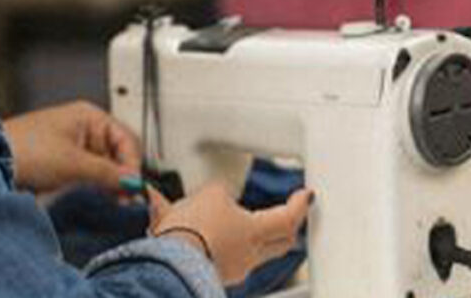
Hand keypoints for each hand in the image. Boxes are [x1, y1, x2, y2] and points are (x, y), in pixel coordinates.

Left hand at [3, 101, 140, 193]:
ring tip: (114, 200)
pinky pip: (91, 175)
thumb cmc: (24, 150)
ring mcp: (74, 147)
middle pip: (118, 154)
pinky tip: (100, 198)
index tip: (134, 187)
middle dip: (123, 176)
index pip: (126, 140)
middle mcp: (84, 129)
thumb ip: (109, 173)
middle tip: (126, 197)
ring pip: (106, 167)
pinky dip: (97, 186)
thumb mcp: (74, 163)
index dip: (132, 165)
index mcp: (90, 117)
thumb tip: (135, 182)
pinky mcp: (64, 165)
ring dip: (111, 184)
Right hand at [148, 183, 311, 284]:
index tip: (306, 195)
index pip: (290, 218)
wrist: (164, 265)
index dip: (300, 204)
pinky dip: (216, 242)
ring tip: (222, 217)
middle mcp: (249, 256)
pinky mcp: (210, 276)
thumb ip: (221, 194)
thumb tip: (219, 197)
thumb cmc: (190, 232)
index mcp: (256, 232)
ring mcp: (231, 270)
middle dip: (285, 226)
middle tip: (286, 213)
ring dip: (245, 233)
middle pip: (280, 241)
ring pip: (250, 249)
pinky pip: (222, 256)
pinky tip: (194, 231)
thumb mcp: (210, 195)